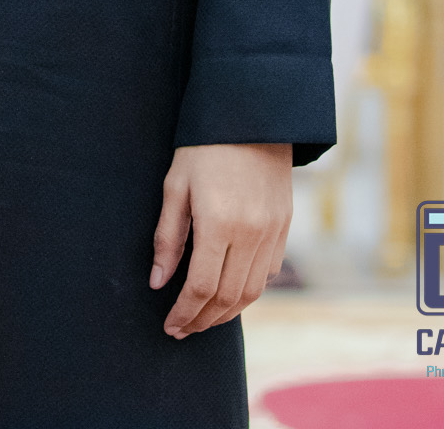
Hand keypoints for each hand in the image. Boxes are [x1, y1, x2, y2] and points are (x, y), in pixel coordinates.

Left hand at [149, 142, 292, 337]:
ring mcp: (273, 232)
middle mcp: (251, 234)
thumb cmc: (204, 146)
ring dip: (227, 313)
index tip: (170, 326)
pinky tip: (230, 292)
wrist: (251, 113)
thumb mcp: (176, 186)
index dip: (184, 313)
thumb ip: (168, 238)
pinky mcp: (285, 225)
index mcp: (219, 224)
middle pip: (228, 298)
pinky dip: (249, 291)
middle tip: (183, 330)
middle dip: (203, 320)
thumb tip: (158, 283)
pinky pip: (269, 273)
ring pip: (252, 292)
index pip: (201, 288)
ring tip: (203, 319)